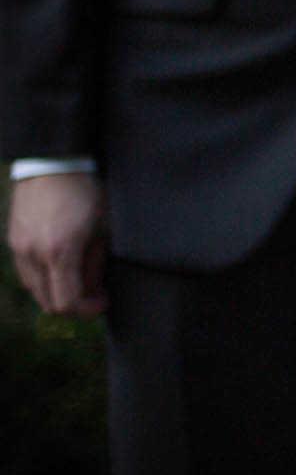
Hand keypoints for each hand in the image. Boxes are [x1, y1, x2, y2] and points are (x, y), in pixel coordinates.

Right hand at [7, 171, 109, 316]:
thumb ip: (95, 264)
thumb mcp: (102, 227)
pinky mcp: (13, 242)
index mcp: (59, 252)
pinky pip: (27, 273)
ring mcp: (19, 249)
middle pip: (48, 302)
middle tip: (95, 295)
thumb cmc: (85, 192)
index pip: (66, 302)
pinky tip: (63, 266)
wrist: (53, 164)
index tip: (104, 302)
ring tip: (81, 279)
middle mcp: (33, 255)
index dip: (87, 310)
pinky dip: (44, 279)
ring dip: (57, 293)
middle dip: (74, 305)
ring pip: (35, 290)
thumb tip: (94, 291)